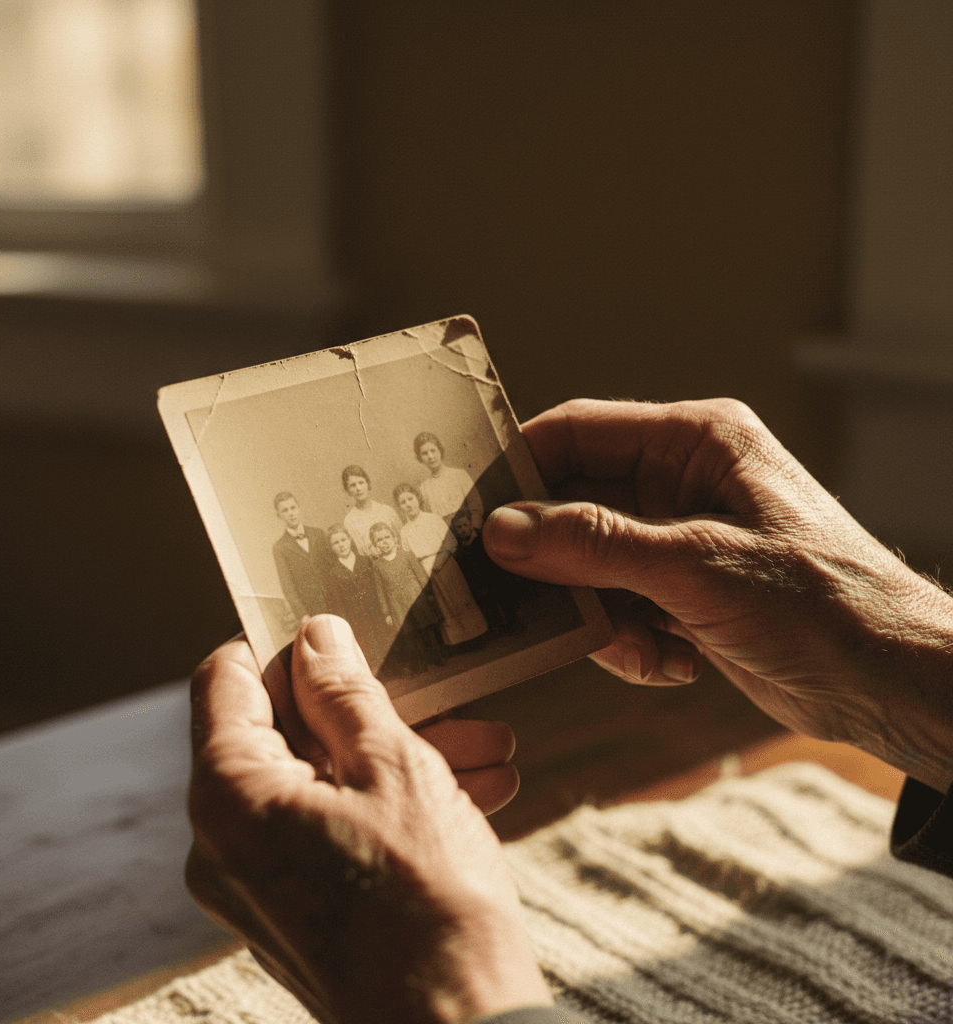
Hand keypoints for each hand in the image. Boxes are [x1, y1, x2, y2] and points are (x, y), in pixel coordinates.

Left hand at [186, 616, 550, 1023]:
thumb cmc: (430, 904)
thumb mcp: (395, 768)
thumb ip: (345, 694)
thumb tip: (315, 638)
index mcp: (229, 797)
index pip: (227, 680)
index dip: (282, 645)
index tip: (340, 631)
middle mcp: (223, 843)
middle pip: (283, 733)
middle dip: (367, 707)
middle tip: (442, 693)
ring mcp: (257, 885)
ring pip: (321, 782)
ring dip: (397, 755)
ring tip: (483, 746)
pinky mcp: (294, 911)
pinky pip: (330, 828)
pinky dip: (387, 804)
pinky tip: (470, 790)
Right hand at [484, 398, 952, 791]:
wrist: (892, 685)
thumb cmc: (821, 603)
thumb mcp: (696, 566)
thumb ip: (594, 545)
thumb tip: (504, 530)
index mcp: (695, 443)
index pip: (580, 432)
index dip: (521, 465)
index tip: (471, 507)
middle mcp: (683, 484)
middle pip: (576, 506)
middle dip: (554, 559)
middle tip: (516, 597)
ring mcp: (681, 541)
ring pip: (590, 566)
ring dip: (597, 613)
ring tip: (633, 645)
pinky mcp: (684, 594)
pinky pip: (618, 608)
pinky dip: (629, 642)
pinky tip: (674, 663)